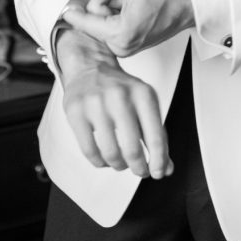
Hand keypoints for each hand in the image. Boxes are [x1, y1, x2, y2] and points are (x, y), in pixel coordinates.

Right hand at [57, 28, 172, 179]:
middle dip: (139, 168)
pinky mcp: (75, 111)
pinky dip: (100, 162)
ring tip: (122, 162)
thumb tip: (165, 168)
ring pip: (110, 153)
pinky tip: (105, 158)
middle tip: (140, 171)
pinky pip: (90, 151)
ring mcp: (95, 103)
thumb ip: (156, 135)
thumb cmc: (122, 90)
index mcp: (143, 93)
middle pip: (132, 149)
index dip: (159, 161)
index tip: (158, 173)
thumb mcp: (145, 104)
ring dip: (119, 165)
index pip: (155, 136)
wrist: (90, 67)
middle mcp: (120, 96)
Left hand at [63, 0, 194, 56]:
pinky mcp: (130, 44)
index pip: (88, 22)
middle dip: (104, 3)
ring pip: (104, 22)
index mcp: (121, 33)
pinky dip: (118, 14)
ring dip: (112, 8)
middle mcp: (122, 46)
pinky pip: (113, 26)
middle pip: (95, 21)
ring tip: (132, 1)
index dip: (73, 13)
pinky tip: (134, 8)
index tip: (62, 10)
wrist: (188, 4)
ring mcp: (127, 47)